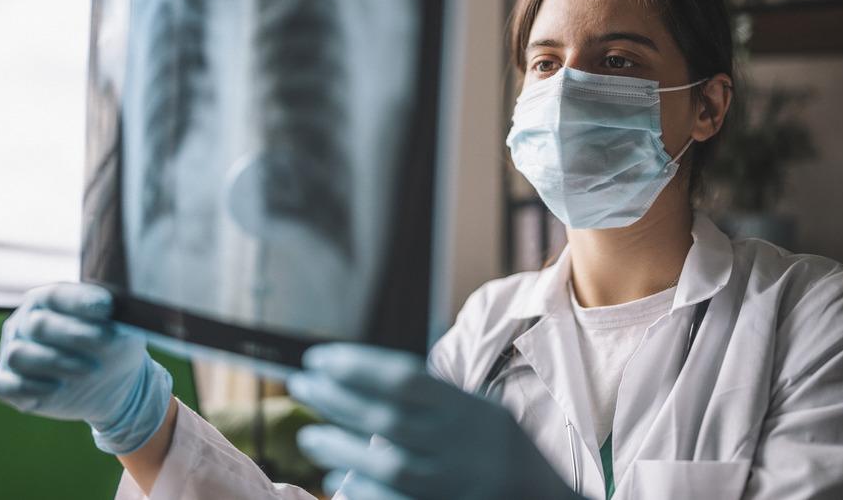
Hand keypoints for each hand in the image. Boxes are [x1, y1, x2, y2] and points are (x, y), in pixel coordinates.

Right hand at [0, 283, 172, 454]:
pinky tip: (58, 389)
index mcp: (51, 300)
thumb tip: (110, 309)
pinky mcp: (9, 383)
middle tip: (105, 342)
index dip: (79, 300)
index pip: (57, 295)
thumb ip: (115, 317)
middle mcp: (26, 322)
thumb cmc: (116, 344)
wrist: (115, 382)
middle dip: (73, 334)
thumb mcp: (124, 328)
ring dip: (55, 362)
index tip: (106, 308)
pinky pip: (7, 385)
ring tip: (90, 370)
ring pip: (19, 354)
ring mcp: (14, 351)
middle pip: (38, 324)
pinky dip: (30, 388)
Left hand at [287, 344, 580, 499]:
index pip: (404, 378)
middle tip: (301, 385)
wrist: (541, 498)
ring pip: (389, 466)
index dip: (356, 366)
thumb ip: (431, 396)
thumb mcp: (477, 408)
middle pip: (387, 419)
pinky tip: (340, 478)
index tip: (319, 357)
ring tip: (308, 435)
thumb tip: (366, 378)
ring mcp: (452, 483)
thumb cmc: (500, 446)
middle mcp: (459, 444)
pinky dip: (365, 492)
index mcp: (465, 408)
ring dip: (341, 449)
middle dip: (337, 399)